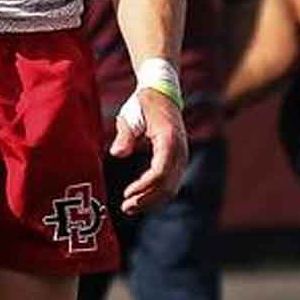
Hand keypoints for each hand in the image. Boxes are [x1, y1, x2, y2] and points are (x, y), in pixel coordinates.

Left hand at [111, 88, 190, 213]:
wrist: (162, 92)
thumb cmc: (143, 103)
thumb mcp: (130, 115)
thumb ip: (125, 135)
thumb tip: (118, 153)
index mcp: (168, 138)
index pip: (161, 171)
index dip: (145, 186)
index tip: (127, 194)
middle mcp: (179, 150)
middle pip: (167, 184)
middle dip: (147, 199)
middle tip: (126, 208)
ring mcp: (181, 156)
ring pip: (171, 187)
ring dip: (151, 200)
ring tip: (130, 208)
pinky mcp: (178, 159)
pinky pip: (171, 182)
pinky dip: (156, 194)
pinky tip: (140, 199)